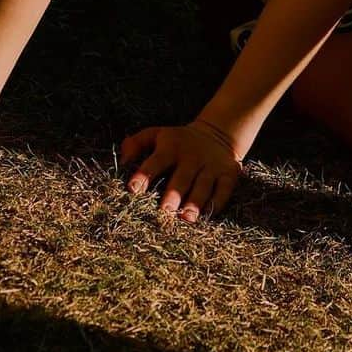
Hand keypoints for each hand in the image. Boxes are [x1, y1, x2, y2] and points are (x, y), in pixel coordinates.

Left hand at [121, 119, 241, 221]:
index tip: (133, 189)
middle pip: (182, 177)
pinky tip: (209, 214)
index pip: (156, 161)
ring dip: (195, 202)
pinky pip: (224, 189)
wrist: (218, 134)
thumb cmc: (178, 141)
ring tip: (186, 218)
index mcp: (171, 147)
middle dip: (173, 194)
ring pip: (203, 186)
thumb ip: (136, 144)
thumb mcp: (157, 135)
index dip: (144, 174)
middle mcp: (192, 157)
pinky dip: (218, 202)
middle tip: (164, 212)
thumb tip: (122, 160)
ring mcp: (212, 166)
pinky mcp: (228, 174)